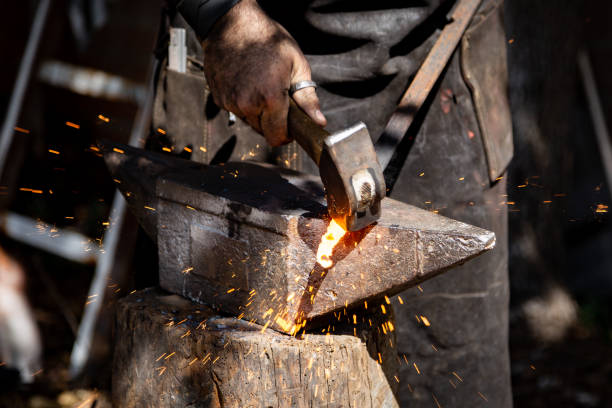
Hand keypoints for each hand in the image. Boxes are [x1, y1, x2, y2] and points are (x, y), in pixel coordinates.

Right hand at [201, 0, 326, 146]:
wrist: (232, 23)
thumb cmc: (267, 39)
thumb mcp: (296, 65)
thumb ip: (308, 99)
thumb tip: (319, 122)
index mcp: (270, 98)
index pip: (277, 137)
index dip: (286, 134)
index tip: (290, 125)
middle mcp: (247, 104)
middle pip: (263, 131)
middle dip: (272, 121)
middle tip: (276, 97)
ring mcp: (230, 102)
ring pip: (249, 121)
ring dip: (256, 112)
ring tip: (260, 85)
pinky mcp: (218, 98)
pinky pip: (235, 111)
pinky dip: (242, 103)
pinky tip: (246, 82)